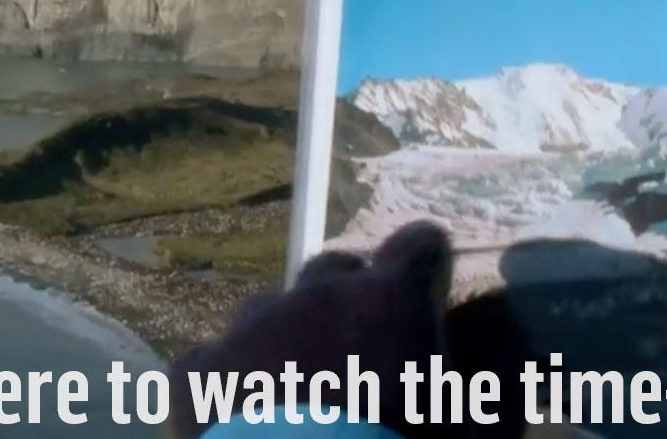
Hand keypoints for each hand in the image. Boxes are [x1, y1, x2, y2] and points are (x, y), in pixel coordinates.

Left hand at [168, 221, 453, 438]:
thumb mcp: (455, 421)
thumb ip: (454, 373)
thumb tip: (466, 345)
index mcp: (390, 300)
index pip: (417, 244)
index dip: (423, 258)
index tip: (425, 275)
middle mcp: (320, 295)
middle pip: (333, 267)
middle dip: (345, 295)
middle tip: (352, 344)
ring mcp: (253, 327)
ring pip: (267, 310)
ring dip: (281, 337)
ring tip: (288, 389)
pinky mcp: (199, 369)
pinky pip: (209, 360)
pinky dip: (223, 380)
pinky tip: (233, 415)